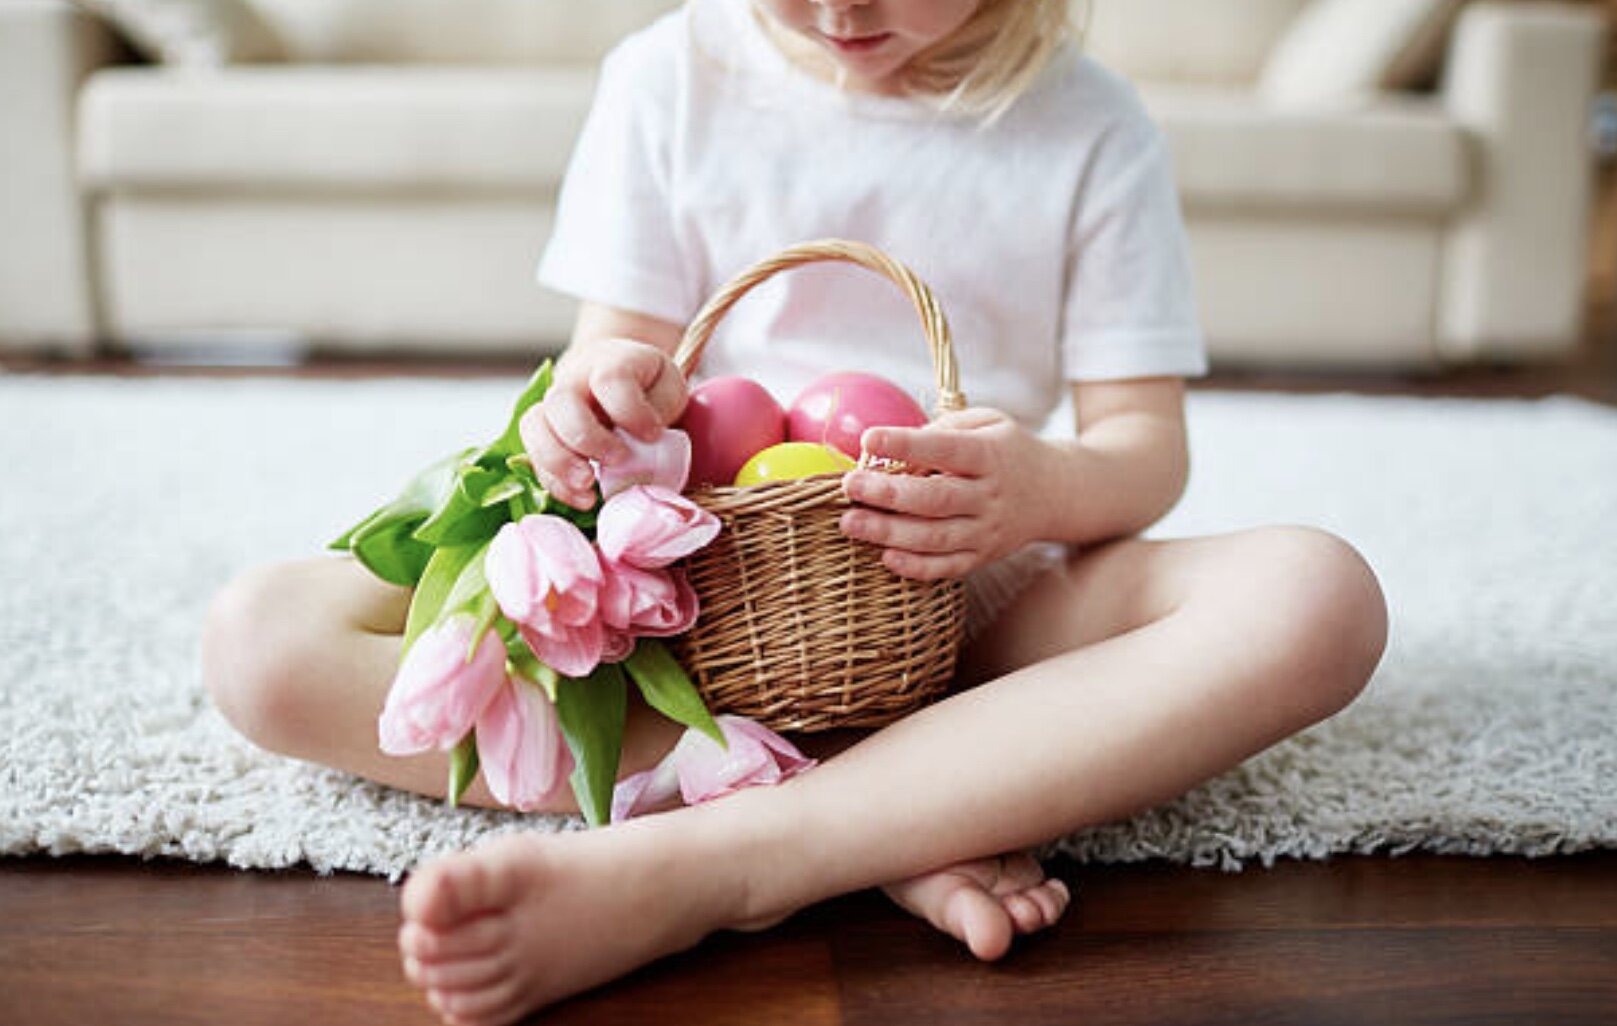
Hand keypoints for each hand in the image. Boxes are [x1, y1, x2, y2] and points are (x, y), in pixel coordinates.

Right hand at [520, 338, 687, 508]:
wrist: (615, 379)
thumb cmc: (646, 387)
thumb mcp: (667, 388)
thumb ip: (659, 409)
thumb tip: (646, 444)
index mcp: (610, 362)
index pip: (611, 378)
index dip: (630, 410)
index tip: (654, 434)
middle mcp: (572, 381)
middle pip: (561, 400)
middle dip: (586, 437)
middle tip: (617, 459)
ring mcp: (552, 408)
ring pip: (533, 427)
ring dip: (559, 462)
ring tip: (588, 487)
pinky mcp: (543, 437)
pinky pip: (535, 459)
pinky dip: (557, 484)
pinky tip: (584, 498)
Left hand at [839, 408, 1059, 580]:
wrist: (1056, 493)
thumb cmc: (1006, 450)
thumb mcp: (988, 423)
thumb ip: (945, 428)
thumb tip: (894, 446)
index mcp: (990, 454)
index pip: (946, 448)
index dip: (906, 445)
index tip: (869, 438)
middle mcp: (990, 495)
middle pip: (937, 498)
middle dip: (889, 493)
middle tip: (850, 486)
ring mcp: (987, 530)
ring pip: (936, 538)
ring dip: (890, 533)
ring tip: (851, 523)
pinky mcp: (983, 556)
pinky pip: (948, 567)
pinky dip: (917, 567)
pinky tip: (885, 557)